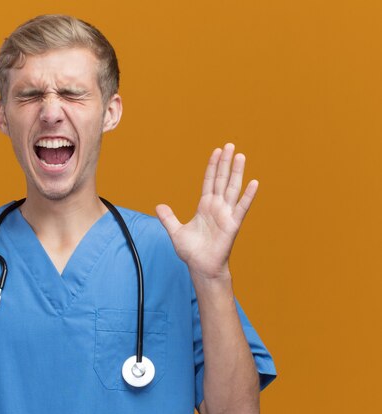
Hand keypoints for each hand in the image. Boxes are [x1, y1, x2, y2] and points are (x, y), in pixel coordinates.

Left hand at [156, 143, 257, 278]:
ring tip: (241, 156)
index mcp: (205, 206)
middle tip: (230, 145)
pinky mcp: (233, 224)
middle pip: (222, 180)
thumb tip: (159, 206)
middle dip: (226, 163)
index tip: (217, 151)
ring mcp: (226, 214)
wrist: (201, 267)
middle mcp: (217, 207)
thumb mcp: (175, 232)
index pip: (209, 181)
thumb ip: (168, 218)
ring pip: (232, 189)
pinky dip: (248, 196)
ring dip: (237, 172)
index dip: (213, 166)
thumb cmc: (192, 252)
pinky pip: (241, 207)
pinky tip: (254, 182)